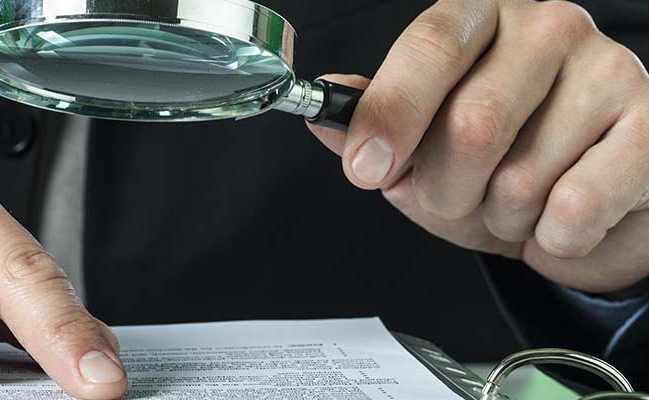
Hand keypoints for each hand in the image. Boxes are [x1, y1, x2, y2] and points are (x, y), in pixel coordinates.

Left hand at [308, 0, 648, 294]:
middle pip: (473, 123)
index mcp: (480, 18)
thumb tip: (325, 112)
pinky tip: (565, 216)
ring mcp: (610, 70)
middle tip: (456, 198)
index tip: (365, 168)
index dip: (393, 112)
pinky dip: (553, 238)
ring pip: (522, 177)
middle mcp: (549, 28)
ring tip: (518, 202)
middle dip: (446, 190)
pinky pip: (576, 208)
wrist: (586, 207)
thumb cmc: (498, 163)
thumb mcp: (420, 147)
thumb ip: (372, 125)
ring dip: (502, 218)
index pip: (431, 44)